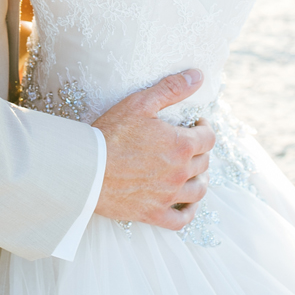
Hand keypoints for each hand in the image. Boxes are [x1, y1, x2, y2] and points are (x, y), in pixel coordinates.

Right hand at [93, 69, 214, 229]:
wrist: (86, 168)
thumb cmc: (111, 133)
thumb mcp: (140, 103)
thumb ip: (171, 89)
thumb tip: (198, 75)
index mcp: (180, 146)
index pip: (208, 138)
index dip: (205, 128)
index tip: (196, 123)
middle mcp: (179, 173)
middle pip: (204, 163)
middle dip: (200, 150)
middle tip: (189, 143)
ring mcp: (168, 196)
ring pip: (198, 191)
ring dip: (200, 179)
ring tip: (193, 171)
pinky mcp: (153, 214)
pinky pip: (182, 219)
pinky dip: (190, 211)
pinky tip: (187, 203)